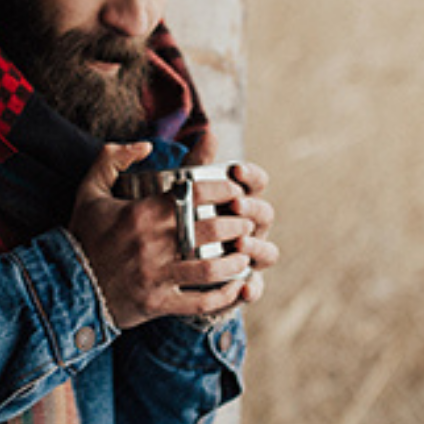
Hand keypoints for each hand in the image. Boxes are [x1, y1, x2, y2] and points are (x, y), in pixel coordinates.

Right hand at [68, 144, 277, 327]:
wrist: (65, 286)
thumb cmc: (83, 236)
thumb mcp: (90, 191)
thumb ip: (112, 158)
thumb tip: (146, 144)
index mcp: (140, 213)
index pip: (196, 194)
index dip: (225, 189)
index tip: (237, 189)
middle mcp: (151, 244)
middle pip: (212, 230)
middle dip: (238, 224)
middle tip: (247, 222)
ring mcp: (155, 276)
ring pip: (212, 269)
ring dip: (236, 260)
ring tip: (246, 253)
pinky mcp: (158, 304)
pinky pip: (201, 302)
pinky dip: (225, 295)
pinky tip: (237, 285)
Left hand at [185, 132, 276, 306]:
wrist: (156, 267)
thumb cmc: (172, 222)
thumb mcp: (178, 194)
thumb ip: (194, 166)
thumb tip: (208, 133)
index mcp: (237, 202)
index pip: (254, 183)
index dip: (250, 176)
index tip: (234, 168)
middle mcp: (248, 229)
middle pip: (264, 215)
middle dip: (252, 209)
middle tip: (235, 204)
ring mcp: (246, 259)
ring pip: (266, 253)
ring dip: (257, 248)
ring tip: (239, 244)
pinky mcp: (236, 287)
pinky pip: (252, 290)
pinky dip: (251, 290)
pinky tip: (243, 287)